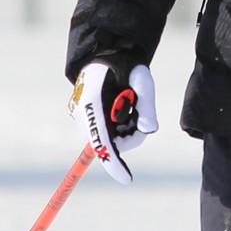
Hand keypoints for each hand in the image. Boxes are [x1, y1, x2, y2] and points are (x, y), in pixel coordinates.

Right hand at [69, 60, 157, 183]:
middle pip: (109, 141)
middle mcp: (83, 112)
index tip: (126, 179)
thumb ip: (147, 105)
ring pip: (109, 136)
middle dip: (129, 135)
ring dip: (125, 128)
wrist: (106, 51)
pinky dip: (119, 124)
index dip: (114, 162)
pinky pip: (105, 129)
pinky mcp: (84, 115)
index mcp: (93, 102)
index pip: (103, 141)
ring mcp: (81, 114)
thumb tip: (149, 130)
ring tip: (131, 103)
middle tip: (141, 114)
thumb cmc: (126, 63)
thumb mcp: (143, 79)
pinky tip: (123, 106)